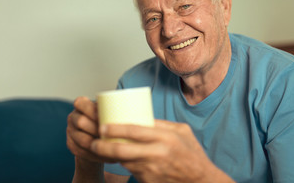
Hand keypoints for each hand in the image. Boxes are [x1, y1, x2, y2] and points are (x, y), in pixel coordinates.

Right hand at [66, 96, 115, 162]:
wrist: (97, 137)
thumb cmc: (107, 121)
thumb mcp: (109, 112)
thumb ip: (115, 110)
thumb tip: (132, 111)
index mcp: (81, 104)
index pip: (80, 103)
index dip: (92, 110)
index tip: (105, 116)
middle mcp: (73, 117)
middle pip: (81, 122)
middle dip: (98, 129)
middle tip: (113, 135)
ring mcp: (70, 132)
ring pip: (83, 140)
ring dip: (99, 145)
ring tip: (115, 148)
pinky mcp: (71, 146)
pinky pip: (83, 152)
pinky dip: (99, 156)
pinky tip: (111, 157)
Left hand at [90, 120, 234, 182]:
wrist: (200, 181)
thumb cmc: (191, 154)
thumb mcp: (181, 131)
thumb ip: (162, 124)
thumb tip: (143, 118)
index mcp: (165, 139)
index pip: (134, 132)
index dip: (115, 129)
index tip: (102, 126)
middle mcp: (157, 154)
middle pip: (122, 150)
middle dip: (103, 146)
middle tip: (93, 141)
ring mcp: (152, 170)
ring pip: (123, 162)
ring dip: (110, 156)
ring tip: (101, 147)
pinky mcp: (149, 181)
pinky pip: (131, 170)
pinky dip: (123, 164)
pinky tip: (119, 159)